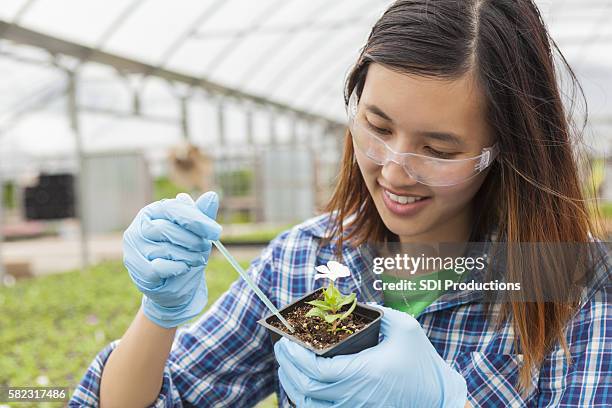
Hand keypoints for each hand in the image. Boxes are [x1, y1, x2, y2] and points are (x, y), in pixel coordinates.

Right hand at [123, 191, 221, 327]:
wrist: (175, 284)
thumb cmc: (185, 253)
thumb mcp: (198, 233)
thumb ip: (203, 215)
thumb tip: (212, 195)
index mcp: (153, 211)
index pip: (173, 209)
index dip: (196, 220)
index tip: (216, 232)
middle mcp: (139, 227)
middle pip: (167, 229)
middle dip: (193, 241)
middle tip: (204, 249)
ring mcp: (134, 248)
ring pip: (165, 250)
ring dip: (188, 256)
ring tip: (195, 259)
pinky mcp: (136, 268)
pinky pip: (159, 268)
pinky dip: (177, 269)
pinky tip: (183, 268)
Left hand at [274, 306, 466, 407]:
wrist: (438, 398)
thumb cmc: (422, 362)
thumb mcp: (405, 328)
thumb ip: (379, 312)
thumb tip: (353, 303)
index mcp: (364, 373)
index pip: (316, 370)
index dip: (295, 358)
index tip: (286, 342)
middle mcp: (355, 396)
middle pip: (306, 389)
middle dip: (287, 368)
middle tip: (282, 350)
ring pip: (309, 406)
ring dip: (291, 386)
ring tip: (287, 367)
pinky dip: (305, 401)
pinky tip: (302, 386)